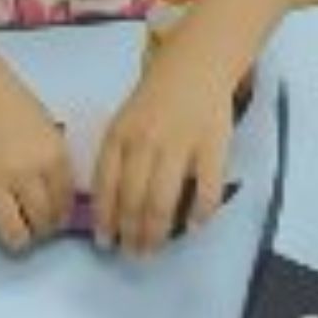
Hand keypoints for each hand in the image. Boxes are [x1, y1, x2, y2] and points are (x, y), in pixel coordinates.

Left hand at [93, 56, 233, 256]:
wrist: (195, 64)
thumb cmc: (156, 99)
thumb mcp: (124, 120)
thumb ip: (117, 157)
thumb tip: (110, 207)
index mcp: (120, 134)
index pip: (106, 185)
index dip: (104, 218)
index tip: (105, 241)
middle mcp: (146, 141)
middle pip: (132, 199)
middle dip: (129, 233)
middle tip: (132, 253)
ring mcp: (180, 143)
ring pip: (162, 199)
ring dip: (156, 231)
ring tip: (154, 248)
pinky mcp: (213, 145)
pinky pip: (207, 188)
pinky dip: (200, 212)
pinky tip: (195, 226)